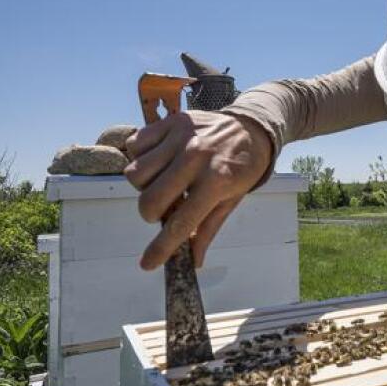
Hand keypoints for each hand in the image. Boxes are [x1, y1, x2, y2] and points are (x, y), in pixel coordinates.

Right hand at [124, 111, 272, 270]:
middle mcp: (196, 158)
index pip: (181, 223)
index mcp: (216, 182)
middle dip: (151, 214)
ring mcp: (181, 137)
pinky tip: (160, 160)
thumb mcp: (232, 199)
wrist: (251, 127)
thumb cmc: (242, 167)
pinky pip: (135, 145)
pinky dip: (141, 156)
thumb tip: (193, 262)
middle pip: (149, 200)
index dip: (161, 248)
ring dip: (145, 185)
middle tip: (165, 208)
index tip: (147, 264)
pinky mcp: (170, 121)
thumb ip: (208, 229)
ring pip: (135, 174)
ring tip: (164, 181)